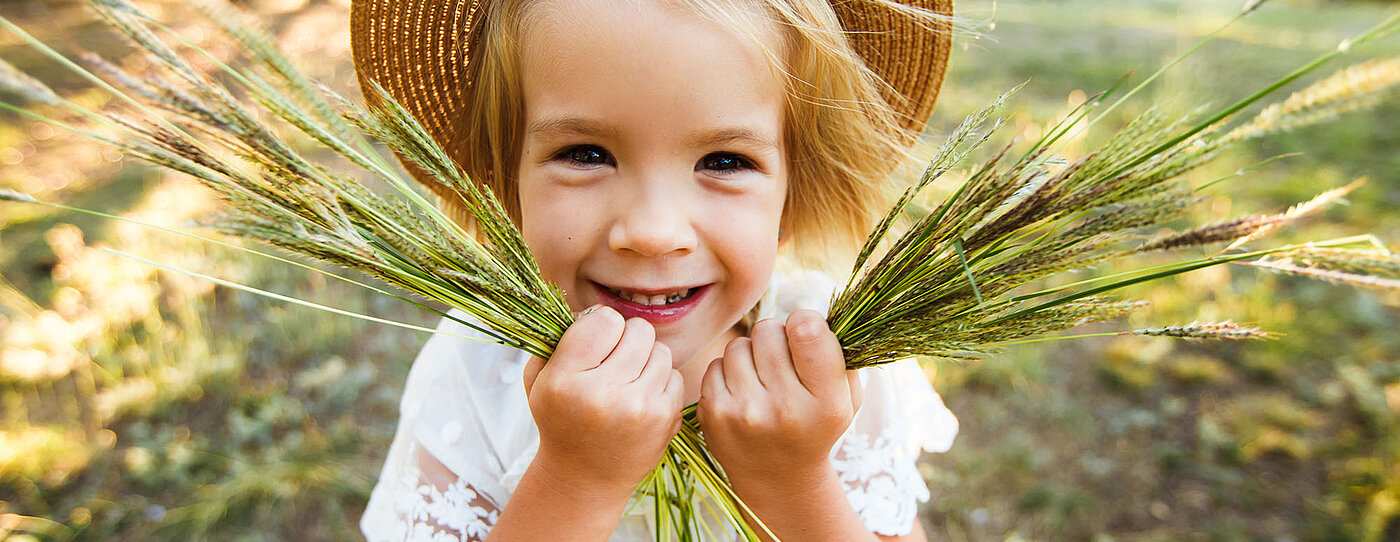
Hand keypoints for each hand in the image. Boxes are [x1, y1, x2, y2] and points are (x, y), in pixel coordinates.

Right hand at [522, 306, 684, 495]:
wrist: (585, 477)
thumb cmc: (561, 420)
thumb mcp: (539, 379)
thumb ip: (560, 337)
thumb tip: (597, 309)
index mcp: (566, 380)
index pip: (605, 320)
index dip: (600, 328)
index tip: (593, 347)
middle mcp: (604, 394)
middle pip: (639, 330)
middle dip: (626, 341)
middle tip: (612, 364)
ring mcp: (639, 408)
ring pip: (660, 350)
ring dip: (645, 360)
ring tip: (626, 382)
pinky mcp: (665, 419)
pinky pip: (675, 375)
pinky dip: (660, 382)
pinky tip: (640, 399)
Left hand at [697, 309, 862, 491]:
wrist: (779, 479)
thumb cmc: (817, 425)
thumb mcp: (847, 398)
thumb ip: (839, 354)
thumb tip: (812, 317)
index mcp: (826, 403)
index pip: (807, 330)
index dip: (805, 322)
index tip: (806, 337)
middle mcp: (784, 409)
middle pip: (768, 330)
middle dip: (776, 338)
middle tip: (783, 363)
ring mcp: (744, 413)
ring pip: (738, 345)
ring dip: (751, 355)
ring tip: (763, 381)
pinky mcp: (714, 415)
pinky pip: (715, 364)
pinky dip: (729, 372)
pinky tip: (743, 394)